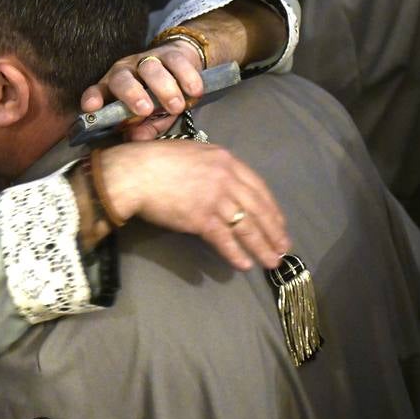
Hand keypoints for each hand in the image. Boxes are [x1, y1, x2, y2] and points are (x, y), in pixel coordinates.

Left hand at [80, 40, 204, 140]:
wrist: (183, 66)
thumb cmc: (159, 99)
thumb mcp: (151, 119)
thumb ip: (144, 129)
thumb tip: (135, 140)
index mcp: (113, 89)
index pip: (97, 91)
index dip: (93, 98)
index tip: (91, 108)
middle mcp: (126, 71)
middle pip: (121, 79)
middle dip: (132, 94)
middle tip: (145, 110)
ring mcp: (147, 60)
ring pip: (150, 69)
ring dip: (164, 88)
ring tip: (176, 107)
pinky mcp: (170, 53)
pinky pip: (177, 62)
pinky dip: (186, 77)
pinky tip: (194, 92)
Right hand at [96, 139, 287, 269]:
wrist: (135, 173)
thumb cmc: (156, 161)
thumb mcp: (193, 153)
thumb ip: (213, 166)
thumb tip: (222, 182)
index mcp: (226, 160)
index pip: (259, 188)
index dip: (272, 209)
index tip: (279, 223)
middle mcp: (227, 179)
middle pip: (259, 209)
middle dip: (274, 231)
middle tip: (284, 248)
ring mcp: (215, 199)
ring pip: (247, 227)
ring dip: (262, 247)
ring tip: (271, 262)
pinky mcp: (201, 218)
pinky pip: (225, 239)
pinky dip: (236, 253)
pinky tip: (244, 265)